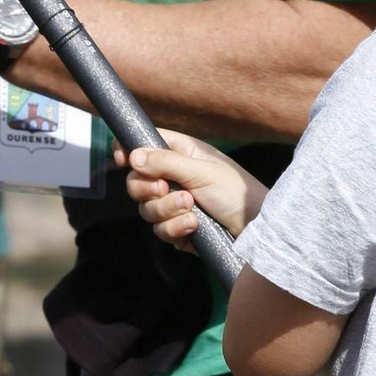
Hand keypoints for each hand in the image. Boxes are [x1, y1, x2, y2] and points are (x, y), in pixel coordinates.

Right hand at [119, 133, 265, 243]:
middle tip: (164, 188)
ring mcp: (173, 205)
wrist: (254, 229)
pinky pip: (159, 230)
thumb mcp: (201, 171)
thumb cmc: (235, 191)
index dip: (128, 150)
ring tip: (192, 207)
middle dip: (147, 188)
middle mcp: (173, 178)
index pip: (144, 146)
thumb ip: (166, 162)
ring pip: (146, 208)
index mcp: (179, 154)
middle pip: (136, 181)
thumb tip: (132, 156)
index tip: (121, 159)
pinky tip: (194, 225)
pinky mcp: (176, 229)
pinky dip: (174, 228)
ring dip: (166, 209)